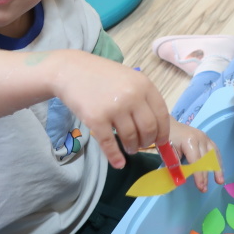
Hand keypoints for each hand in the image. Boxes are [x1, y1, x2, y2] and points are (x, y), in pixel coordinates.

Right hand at [52, 51, 170, 168]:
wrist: (71, 70)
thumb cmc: (102, 75)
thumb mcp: (129, 78)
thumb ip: (143, 97)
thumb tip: (157, 126)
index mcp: (144, 85)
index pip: (162, 114)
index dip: (163, 131)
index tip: (161, 141)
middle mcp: (132, 96)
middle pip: (148, 128)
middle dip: (148, 141)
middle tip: (143, 145)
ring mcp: (114, 108)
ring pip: (131, 137)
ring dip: (133, 147)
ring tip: (130, 148)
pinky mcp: (96, 119)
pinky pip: (109, 144)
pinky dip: (115, 157)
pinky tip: (119, 163)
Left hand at [169, 119, 224, 191]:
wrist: (169, 124)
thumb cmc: (167, 139)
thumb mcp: (168, 153)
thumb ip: (175, 166)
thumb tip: (181, 180)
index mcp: (189, 141)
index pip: (196, 161)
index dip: (199, 176)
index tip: (200, 187)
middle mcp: (200, 138)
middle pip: (205, 160)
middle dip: (205, 176)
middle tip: (204, 189)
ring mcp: (205, 137)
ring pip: (214, 155)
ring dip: (217, 169)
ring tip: (220, 181)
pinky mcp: (207, 138)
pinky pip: (215, 150)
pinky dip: (217, 161)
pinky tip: (219, 170)